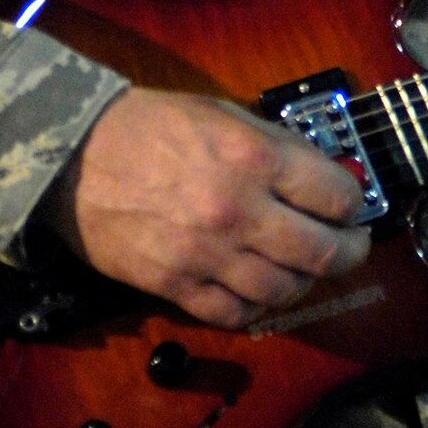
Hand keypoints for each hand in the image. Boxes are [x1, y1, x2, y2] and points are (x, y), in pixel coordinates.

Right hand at [41, 87, 369, 328]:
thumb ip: (274, 145)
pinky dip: (258, 309)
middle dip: (349, 252)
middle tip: (352, 247)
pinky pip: (235, 315)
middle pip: (322, 252)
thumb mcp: (222, 113)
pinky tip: (261, 292)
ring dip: (305, 282)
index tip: (352, 205)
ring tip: (305, 269)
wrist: (74, 155)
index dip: (354, 202)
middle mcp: (238, 211)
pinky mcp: (176, 287)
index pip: (336, 195)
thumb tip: (322, 172)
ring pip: (284, 291)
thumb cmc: (150, 124)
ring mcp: (208, 255)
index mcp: (253, 158)